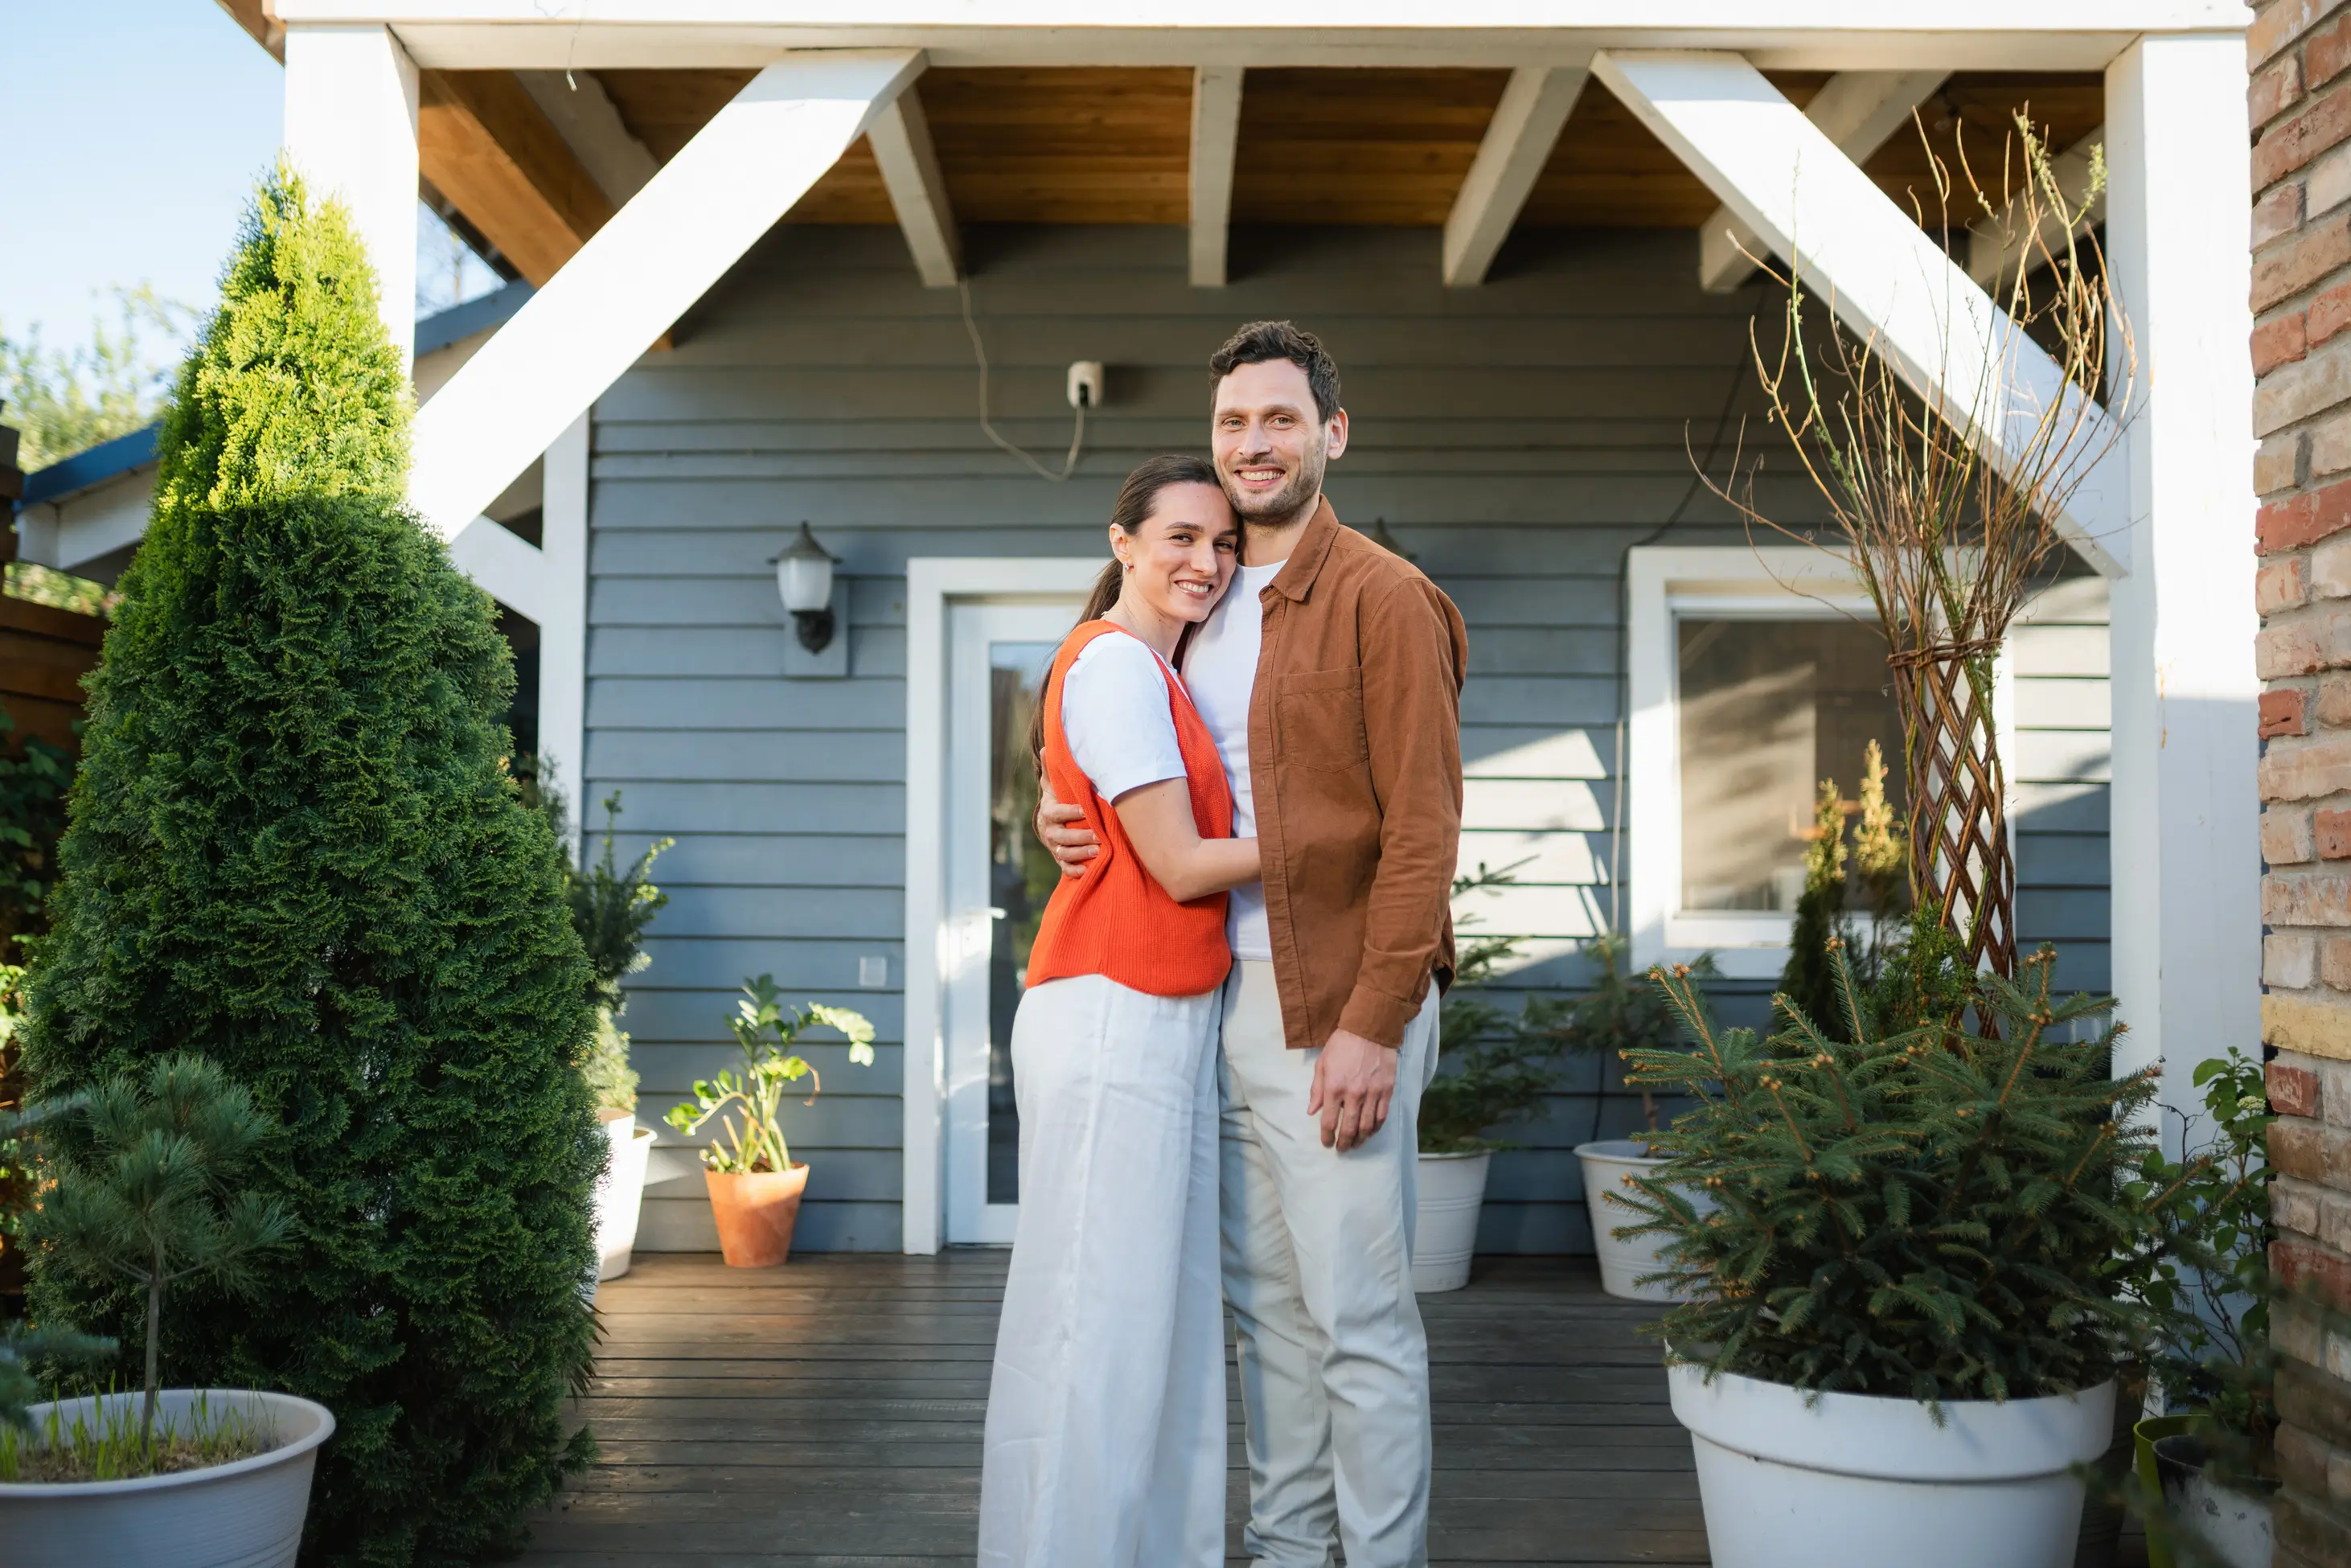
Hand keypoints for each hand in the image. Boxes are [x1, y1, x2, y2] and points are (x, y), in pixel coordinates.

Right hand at [1034, 777, 1097, 878]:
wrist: (1050, 820)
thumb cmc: (1057, 798)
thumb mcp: (1053, 783)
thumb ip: (1051, 768)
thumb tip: (1047, 748)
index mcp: (1048, 811)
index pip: (1056, 813)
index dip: (1069, 812)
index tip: (1084, 811)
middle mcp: (1049, 830)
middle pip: (1060, 836)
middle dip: (1079, 837)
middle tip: (1098, 837)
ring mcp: (1054, 845)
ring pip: (1063, 853)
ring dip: (1080, 854)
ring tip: (1098, 852)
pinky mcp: (1060, 857)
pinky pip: (1064, 867)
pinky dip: (1073, 871)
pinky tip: (1086, 871)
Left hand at [1308, 1029, 1397, 1152]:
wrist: (1370, 1029)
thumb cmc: (1342, 1044)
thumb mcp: (1322, 1064)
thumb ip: (1317, 1090)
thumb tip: (1312, 1111)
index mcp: (1335, 1088)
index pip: (1330, 1122)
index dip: (1327, 1137)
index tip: (1326, 1143)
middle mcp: (1354, 1094)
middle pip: (1350, 1129)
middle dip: (1344, 1143)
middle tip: (1342, 1149)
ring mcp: (1373, 1093)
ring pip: (1368, 1126)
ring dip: (1361, 1139)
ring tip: (1356, 1144)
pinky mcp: (1387, 1090)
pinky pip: (1382, 1116)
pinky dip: (1376, 1127)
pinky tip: (1371, 1131)